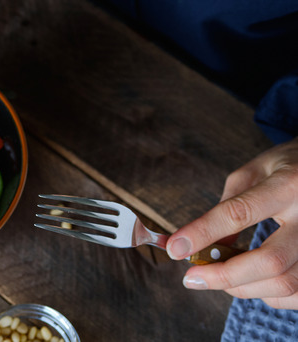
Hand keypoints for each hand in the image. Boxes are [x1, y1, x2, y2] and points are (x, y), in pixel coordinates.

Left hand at [167, 138, 297, 309]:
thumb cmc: (288, 165)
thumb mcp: (254, 172)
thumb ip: (229, 206)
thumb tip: (200, 244)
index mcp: (287, 185)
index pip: (239, 214)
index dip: (203, 234)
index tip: (175, 249)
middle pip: (270, 261)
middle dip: (224, 276)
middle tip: (193, 278)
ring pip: (286, 283)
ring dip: (244, 288)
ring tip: (218, 278)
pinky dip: (269, 295)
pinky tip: (251, 282)